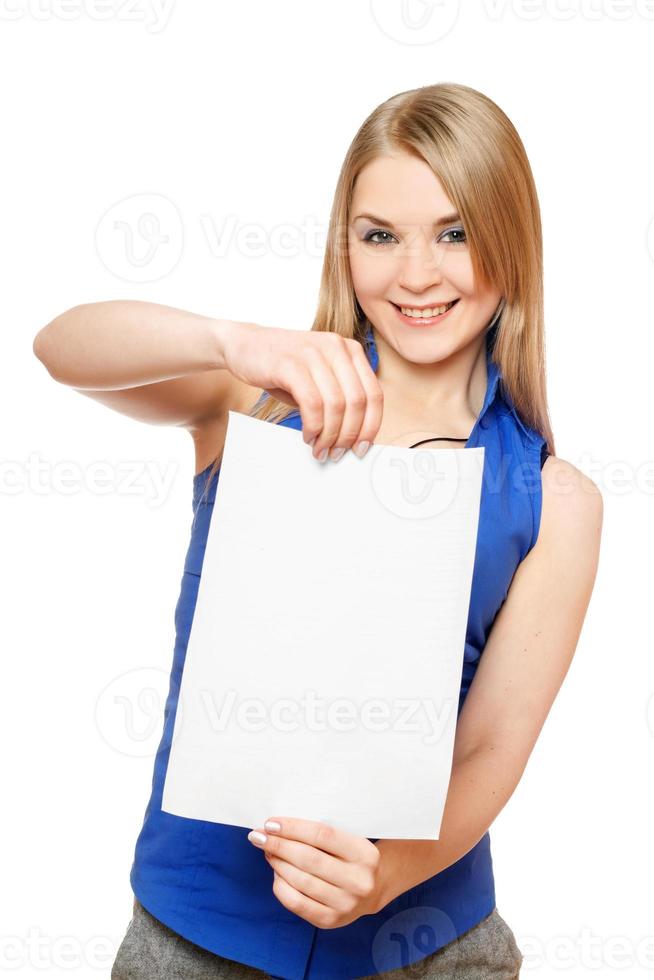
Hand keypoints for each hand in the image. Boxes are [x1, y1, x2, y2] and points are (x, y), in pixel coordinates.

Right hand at [221, 322, 382, 460]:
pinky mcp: (290, 363)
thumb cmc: (283, 367)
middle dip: (349, 435)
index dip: (371, 426)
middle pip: (357, 402)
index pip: (374, 394)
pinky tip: (308, 435)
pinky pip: (312, 403)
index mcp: (350, 350)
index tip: (361, 447)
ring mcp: (314, 353)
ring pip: (336, 405)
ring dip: (329, 435)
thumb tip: (353, 437)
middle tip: (337, 453)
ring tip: (320, 448)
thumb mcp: (320, 378)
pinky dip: (313, 426)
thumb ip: (339, 399)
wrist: (244, 345)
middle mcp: (337, 347)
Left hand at [247, 817, 383, 927]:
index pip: (322, 835)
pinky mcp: (330, 920)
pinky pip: (297, 903)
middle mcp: (358, 881)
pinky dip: (281, 886)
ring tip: (268, 851)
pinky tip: (276, 873)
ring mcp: (345, 904)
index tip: (271, 823)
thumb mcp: (348, 839)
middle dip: (279, 845)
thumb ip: (320, 834)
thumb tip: (278, 828)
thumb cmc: (352, 857)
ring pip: (300, 881)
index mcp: (365, 854)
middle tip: (259, 837)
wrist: (372, 889)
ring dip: (278, 863)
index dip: (293, 828)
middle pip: (308, 859)